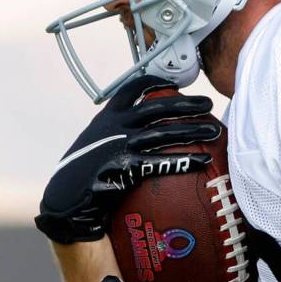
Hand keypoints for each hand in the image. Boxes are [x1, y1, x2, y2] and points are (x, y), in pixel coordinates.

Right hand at [35, 75, 219, 243]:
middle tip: (208, 104)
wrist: (66, 199)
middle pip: (157, 108)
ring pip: (163, 133)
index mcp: (108, 116)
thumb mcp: (96, 142)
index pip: (131, 88)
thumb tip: (142, 127)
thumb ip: (116, 131)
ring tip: (214, 131)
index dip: (154, 82)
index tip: (174, 84)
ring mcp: (119, 146)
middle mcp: (114, 126)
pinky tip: (203, 161)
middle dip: (185, 104)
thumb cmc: (86, 172)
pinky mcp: (124, 169)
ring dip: (192, 131)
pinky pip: (160, 162)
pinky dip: (184, 161)